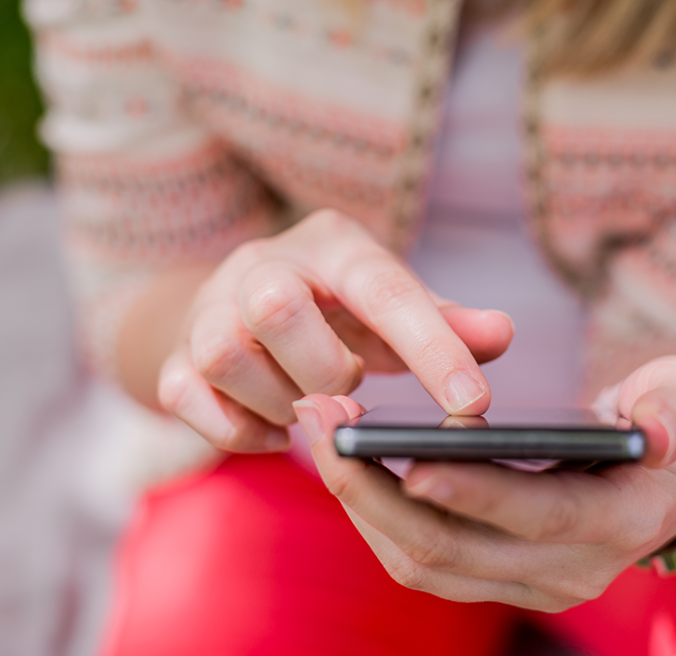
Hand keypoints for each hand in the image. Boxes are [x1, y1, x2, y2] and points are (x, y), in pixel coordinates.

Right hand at [157, 209, 513, 451]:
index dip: (432, 348)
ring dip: (281, 400)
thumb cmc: (334, 310)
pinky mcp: (173, 358)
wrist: (236, 306)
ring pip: (225, 354)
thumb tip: (501, 335)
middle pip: (276, 305)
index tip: (473, 404)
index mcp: (331, 246)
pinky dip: (238, 429)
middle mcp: (261, 264)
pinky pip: (187, 396)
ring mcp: (207, 309)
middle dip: (323, 367)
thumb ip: (445, 323)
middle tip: (348, 389)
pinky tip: (274, 429)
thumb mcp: (391, 306)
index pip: (385, 290)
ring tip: (310, 406)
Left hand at [295, 355, 675, 611]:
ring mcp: (532, 580)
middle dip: (378, 492)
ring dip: (363, 503)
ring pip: (425, 564)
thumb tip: (655, 432)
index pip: (538, 515)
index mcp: (622, 520)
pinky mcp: (499, 574)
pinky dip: (376, 515)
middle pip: (456, 549)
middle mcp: (572, 568)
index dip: (474, 491)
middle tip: (322, 421)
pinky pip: (422, 560)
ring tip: (318, 431)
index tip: (407, 457)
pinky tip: (346, 461)